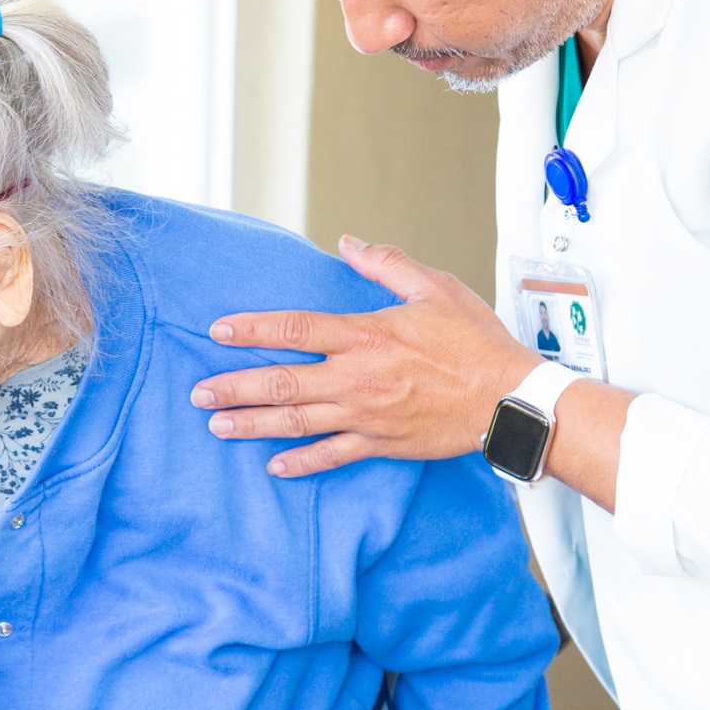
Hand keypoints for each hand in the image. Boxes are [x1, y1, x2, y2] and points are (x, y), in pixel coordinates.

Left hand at [190, 238, 535, 477]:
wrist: (509, 399)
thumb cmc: (476, 343)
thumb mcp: (435, 288)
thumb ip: (386, 264)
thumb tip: (348, 244)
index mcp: (366, 334)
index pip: (295, 328)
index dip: (253, 329)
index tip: (219, 330)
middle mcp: (358, 377)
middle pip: (283, 382)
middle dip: (236, 387)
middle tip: (200, 392)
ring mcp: (366, 415)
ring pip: (296, 422)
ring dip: (253, 424)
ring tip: (217, 425)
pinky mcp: (380, 444)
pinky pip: (331, 456)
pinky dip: (300, 463)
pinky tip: (273, 466)